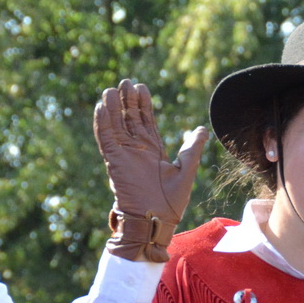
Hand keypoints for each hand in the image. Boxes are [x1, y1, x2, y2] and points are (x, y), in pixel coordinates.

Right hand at [96, 79, 206, 262]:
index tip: (141, 87)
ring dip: (113, 107)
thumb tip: (201, 129)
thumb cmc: (172, 201)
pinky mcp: (114, 161)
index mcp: (153, 150)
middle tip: (126, 82)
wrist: (156, 220)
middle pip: (130, 119)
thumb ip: (193, 148)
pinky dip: (103, 123)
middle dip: (128, 101)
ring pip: (116, 125)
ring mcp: (125, 154)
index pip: (146, 121)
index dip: (143, 104)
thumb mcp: (187, 169)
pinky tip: (102, 107)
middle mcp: (137, 150)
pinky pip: (106, 138)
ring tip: (112, 89)